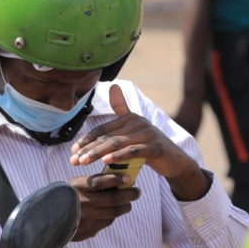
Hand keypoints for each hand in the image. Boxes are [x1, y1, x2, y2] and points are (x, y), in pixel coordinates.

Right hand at [67, 173, 140, 240]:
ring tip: (127, 203)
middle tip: (137, 192)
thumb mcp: (75, 185)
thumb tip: (118, 181)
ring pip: (113, 213)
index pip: (101, 182)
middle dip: (129, 195)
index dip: (117, 180)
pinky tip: (112, 213)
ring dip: (124, 207)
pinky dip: (112, 217)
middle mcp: (82, 203)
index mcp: (77, 188)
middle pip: (113, 199)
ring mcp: (85, 218)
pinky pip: (106, 223)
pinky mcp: (87, 230)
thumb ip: (93, 182)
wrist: (47, 219)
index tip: (129, 179)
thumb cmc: (65, 197)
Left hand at [72, 85, 210, 201]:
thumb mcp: (134, 129)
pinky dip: (119, 156)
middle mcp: (138, 123)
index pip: (103, 129)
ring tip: (83, 162)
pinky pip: (133, 151)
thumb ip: (122, 109)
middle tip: (73, 160)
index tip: (73, 151)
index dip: (87, 140)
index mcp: (130, 118)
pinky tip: (106, 161)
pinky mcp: (155, 147)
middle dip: (88, 149)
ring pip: (117, 143)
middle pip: (107, 137)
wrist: (174, 161)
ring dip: (98, 153)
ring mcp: (148, 134)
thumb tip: (112, 85)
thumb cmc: (149, 146)